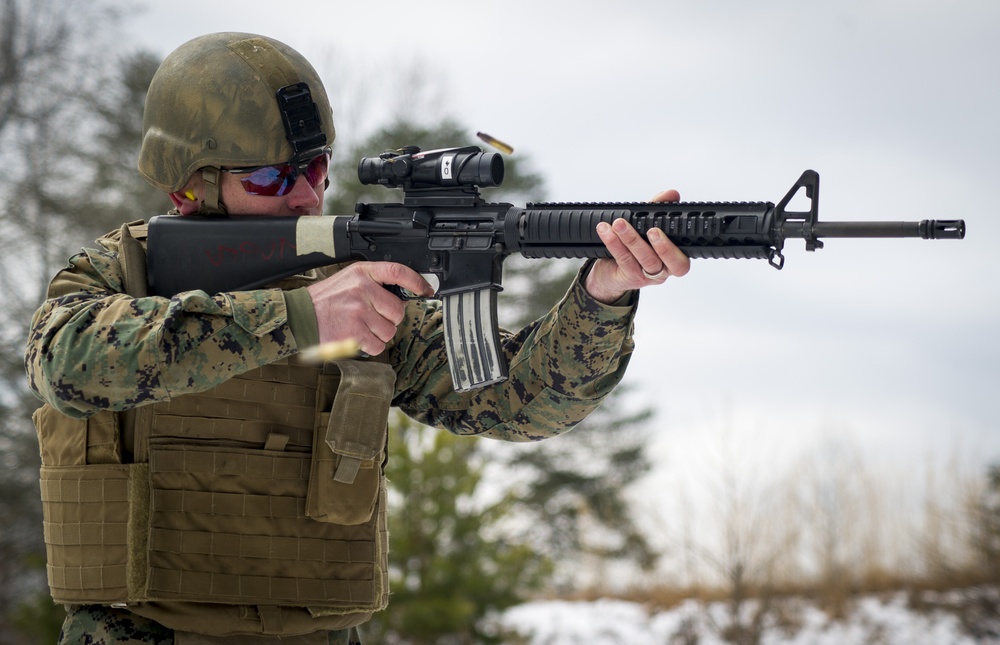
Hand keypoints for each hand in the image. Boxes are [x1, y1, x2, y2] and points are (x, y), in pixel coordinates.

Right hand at [306, 262, 433, 355]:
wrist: (300, 316)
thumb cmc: (326, 300)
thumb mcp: (349, 279)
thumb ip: (374, 283)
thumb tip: (404, 295)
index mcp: (362, 273)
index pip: (398, 272)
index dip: (416, 282)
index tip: (426, 290)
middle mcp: (362, 290)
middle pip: (398, 310)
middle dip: (389, 318)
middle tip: (371, 317)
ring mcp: (359, 312)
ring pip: (389, 331)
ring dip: (379, 334)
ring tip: (360, 326)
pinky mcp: (354, 333)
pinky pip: (378, 345)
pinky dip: (370, 346)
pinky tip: (356, 337)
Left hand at [584, 189, 690, 302]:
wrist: (609, 269)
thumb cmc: (632, 246)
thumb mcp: (646, 224)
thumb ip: (659, 208)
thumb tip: (672, 193)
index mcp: (673, 258)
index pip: (682, 258)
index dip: (676, 247)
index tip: (666, 230)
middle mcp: (664, 270)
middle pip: (668, 261)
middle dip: (662, 245)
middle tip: (652, 230)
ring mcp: (647, 276)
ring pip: (645, 259)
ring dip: (631, 239)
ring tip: (619, 223)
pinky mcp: (629, 277)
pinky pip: (624, 259)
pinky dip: (614, 243)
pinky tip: (606, 231)